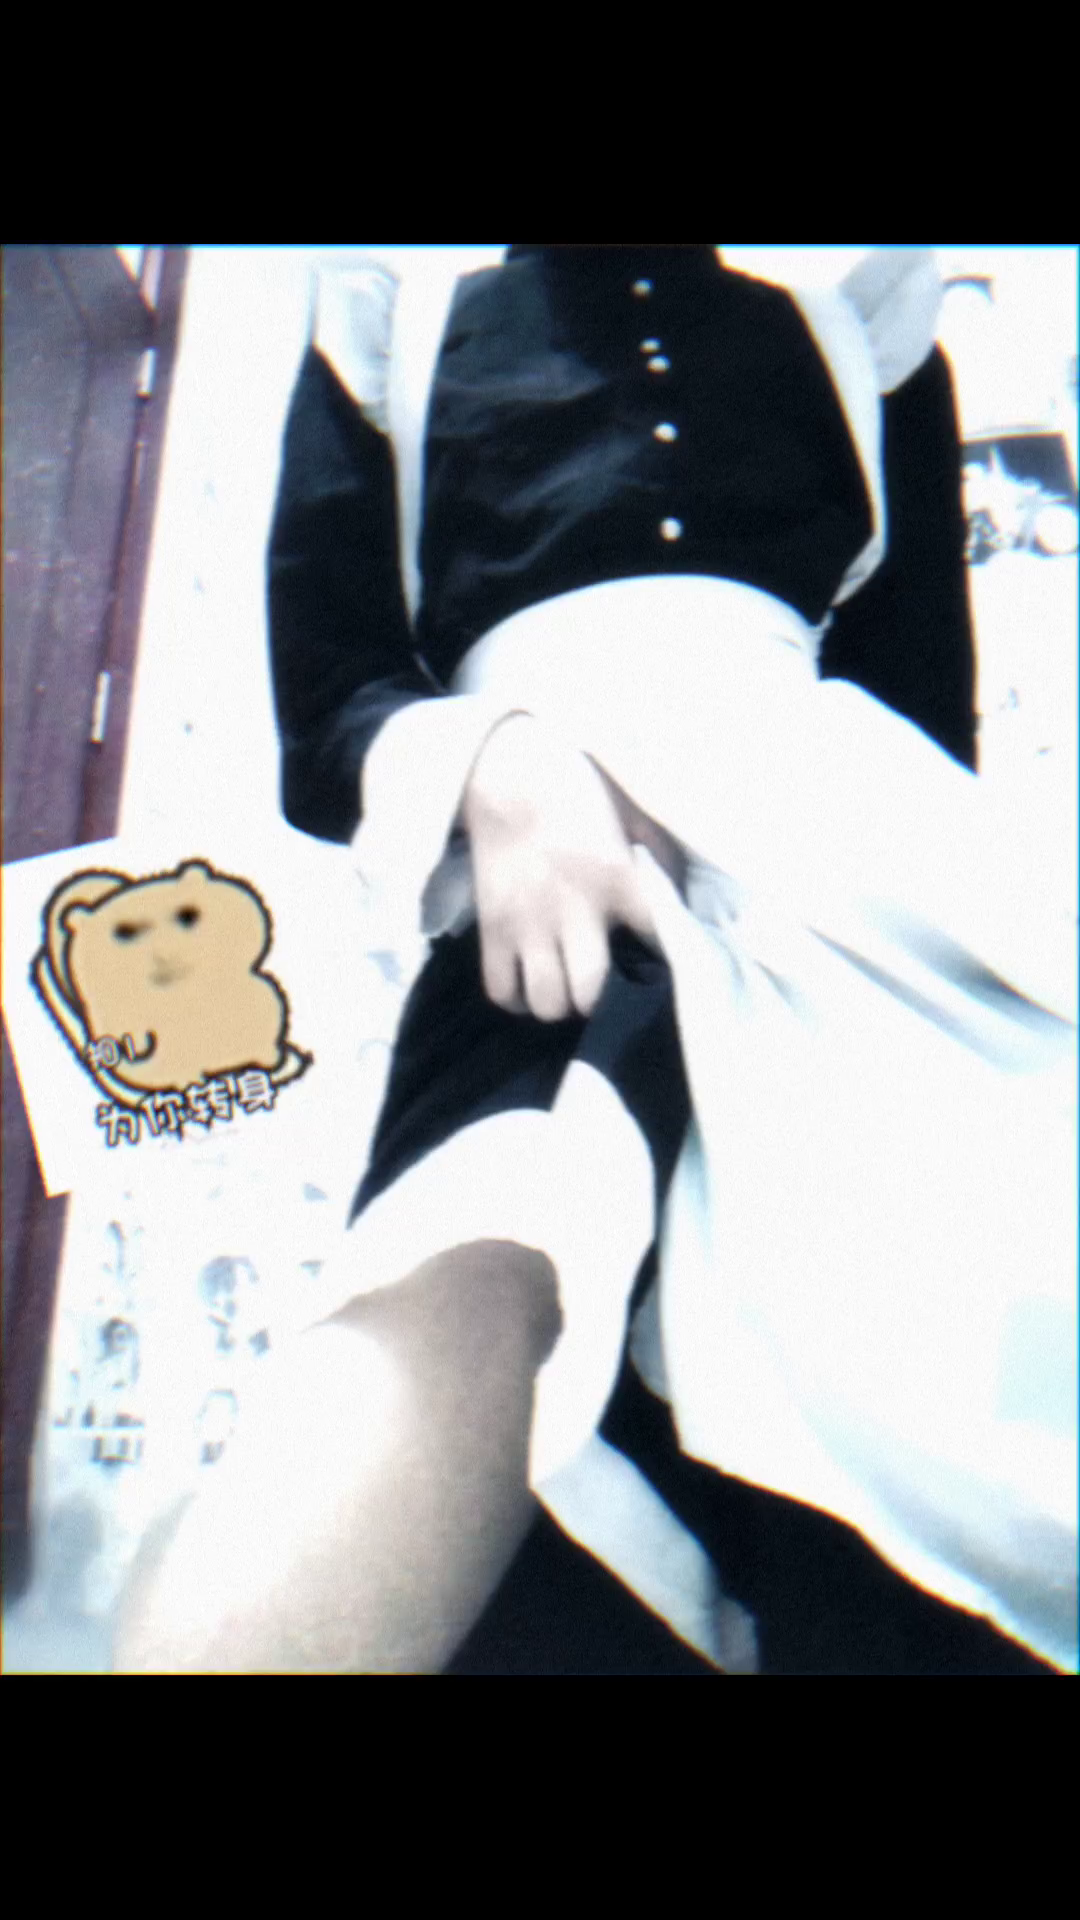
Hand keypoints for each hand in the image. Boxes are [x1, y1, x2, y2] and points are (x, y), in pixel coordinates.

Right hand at [462, 715, 665, 1020]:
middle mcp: (573, 910)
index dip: (669, 953)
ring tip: (564, 988)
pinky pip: (501, 989)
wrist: (507, 773)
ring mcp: (528, 923)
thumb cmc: (578, 789)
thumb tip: (681, 896)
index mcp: (617, 877)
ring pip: (546, 1001)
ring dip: (559, 1003)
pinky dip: (516, 998)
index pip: (657, 935)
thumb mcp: (634, 811)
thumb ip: (660, 856)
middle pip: (589, 992)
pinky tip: (529, 986)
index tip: (668, 957)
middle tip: (601, 986)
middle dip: (599, 1000)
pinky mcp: (492, 928)